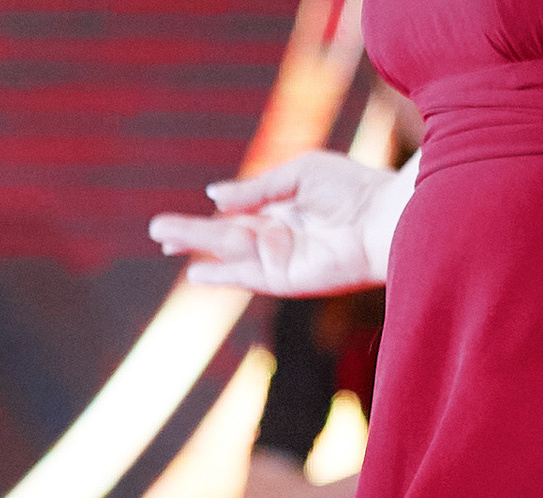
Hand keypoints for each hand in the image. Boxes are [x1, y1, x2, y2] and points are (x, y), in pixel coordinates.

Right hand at [150, 151, 404, 294]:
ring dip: (196, 246)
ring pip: (227, 253)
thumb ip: (257, 189)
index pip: (235, 218)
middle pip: (224, 237)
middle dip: (190, 233)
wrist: (386, 217)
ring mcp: (278, 260)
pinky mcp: (284, 279)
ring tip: (165, 241)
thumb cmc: (354, 189)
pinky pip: (244, 276)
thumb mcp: (299, 174)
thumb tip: (213, 196)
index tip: (176, 223)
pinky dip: (220, 274)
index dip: (205, 220)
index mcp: (283, 212)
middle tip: (156, 230)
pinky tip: (196, 272)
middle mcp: (277, 238)